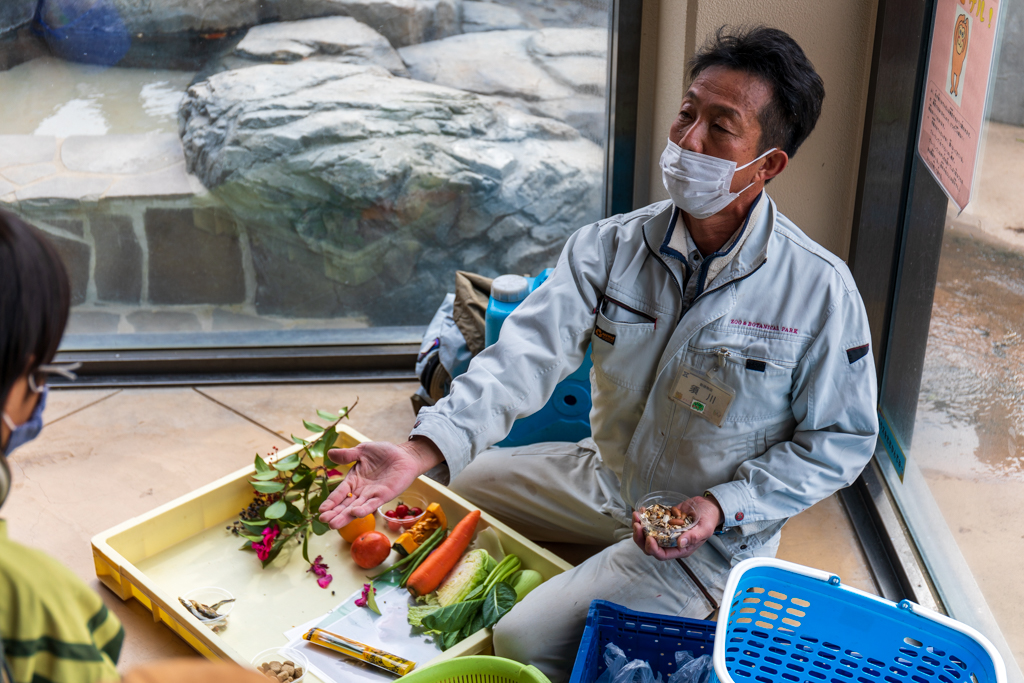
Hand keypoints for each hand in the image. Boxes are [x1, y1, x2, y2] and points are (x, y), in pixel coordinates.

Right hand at [318, 437, 443, 529]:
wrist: (405, 455)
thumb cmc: (384, 453)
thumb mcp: (363, 451)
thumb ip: (348, 455)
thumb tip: (329, 453)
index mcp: (353, 480)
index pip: (339, 493)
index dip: (331, 502)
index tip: (321, 510)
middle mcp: (360, 491)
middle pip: (345, 504)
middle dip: (335, 513)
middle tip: (324, 521)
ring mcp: (372, 495)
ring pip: (356, 508)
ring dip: (346, 516)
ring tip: (334, 525)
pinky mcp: (384, 496)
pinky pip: (372, 504)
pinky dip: (364, 509)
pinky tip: (355, 514)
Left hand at [631, 495, 723, 559]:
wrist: (708, 506)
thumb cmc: (709, 519)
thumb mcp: (705, 528)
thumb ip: (694, 536)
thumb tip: (680, 543)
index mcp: (680, 549)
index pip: (662, 555)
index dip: (652, 549)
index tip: (648, 538)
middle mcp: (670, 543)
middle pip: (649, 547)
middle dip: (640, 537)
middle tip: (637, 525)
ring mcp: (665, 532)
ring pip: (646, 535)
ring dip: (639, 527)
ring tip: (635, 516)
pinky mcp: (662, 522)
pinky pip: (649, 523)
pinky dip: (643, 518)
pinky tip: (640, 510)